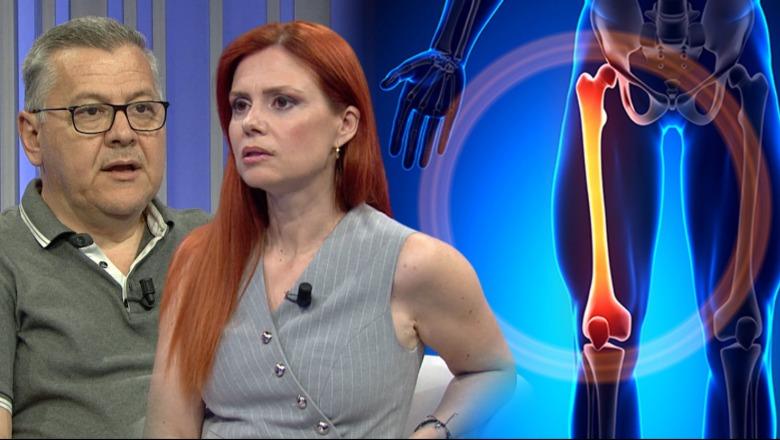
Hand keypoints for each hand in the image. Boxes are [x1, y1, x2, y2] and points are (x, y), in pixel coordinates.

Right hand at [381, 50, 464, 168]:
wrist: (447, 57)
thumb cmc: (426, 61)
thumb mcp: (410, 68)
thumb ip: (396, 76)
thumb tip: (383, 85)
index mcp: (409, 100)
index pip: (401, 123)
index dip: (398, 138)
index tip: (394, 152)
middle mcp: (421, 108)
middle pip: (414, 133)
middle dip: (410, 149)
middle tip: (406, 165)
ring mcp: (435, 110)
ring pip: (429, 134)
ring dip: (425, 149)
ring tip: (420, 165)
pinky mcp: (449, 109)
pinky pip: (446, 127)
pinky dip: (443, 139)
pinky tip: (440, 152)